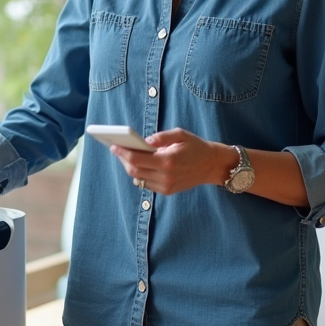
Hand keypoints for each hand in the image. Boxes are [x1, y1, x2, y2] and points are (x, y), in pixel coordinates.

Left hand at [108, 127, 234, 194]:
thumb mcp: (180, 134)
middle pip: (134, 170)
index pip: (137, 159)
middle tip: (118, 149)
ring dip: (130, 167)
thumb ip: (160, 137)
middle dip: (123, 159)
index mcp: (168, 160)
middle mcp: (166, 176)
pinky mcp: (167, 191)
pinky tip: (139, 164)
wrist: (211, 165)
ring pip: (138, 178)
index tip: (114, 145)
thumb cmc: (195, 146)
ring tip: (126, 156)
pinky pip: (146, 183)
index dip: (122, 153)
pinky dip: (140, 174)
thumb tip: (143, 141)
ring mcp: (166, 186)